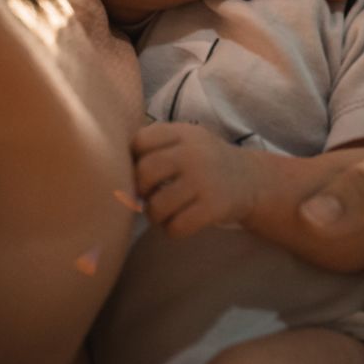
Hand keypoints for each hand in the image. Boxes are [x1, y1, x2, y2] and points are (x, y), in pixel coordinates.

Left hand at [131, 122, 259, 237]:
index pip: (139, 142)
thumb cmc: (206, 162)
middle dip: (140, 190)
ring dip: (154, 215)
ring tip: (162, 213)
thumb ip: (156, 145)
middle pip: (144, 173)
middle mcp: (193, 153)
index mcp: (183, 133)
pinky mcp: (214, 207)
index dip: (133, 160)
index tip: (143, 171)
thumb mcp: (187, 140)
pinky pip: (175, 227)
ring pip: (157, 206)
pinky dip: (171, 230)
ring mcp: (205, 180)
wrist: (252, 180)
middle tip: (148, 196)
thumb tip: (111, 168)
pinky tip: (178, 223)